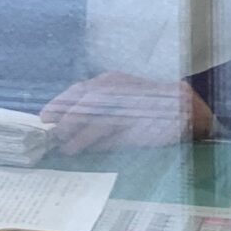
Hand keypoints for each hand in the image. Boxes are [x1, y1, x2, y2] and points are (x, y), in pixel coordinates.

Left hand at [40, 72, 212, 154]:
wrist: (185, 107)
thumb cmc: (148, 105)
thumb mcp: (120, 101)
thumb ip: (97, 111)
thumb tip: (69, 127)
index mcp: (111, 81)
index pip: (79, 90)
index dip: (60, 103)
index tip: (45, 116)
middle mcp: (118, 90)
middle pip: (84, 101)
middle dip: (66, 117)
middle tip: (52, 132)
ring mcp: (129, 106)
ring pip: (96, 118)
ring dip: (78, 135)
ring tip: (65, 148)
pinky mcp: (139, 125)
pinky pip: (112, 134)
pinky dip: (96, 143)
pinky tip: (86, 150)